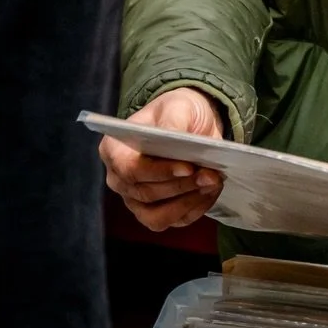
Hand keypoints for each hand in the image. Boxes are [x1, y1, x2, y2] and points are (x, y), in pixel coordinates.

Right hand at [98, 87, 225, 230]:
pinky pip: (174, 221)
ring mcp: (135, 201)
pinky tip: (211, 192)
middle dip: (181, 186)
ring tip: (213, 183)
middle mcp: (119, 180)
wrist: (191, 124)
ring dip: (188, 202)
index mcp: (114, 150)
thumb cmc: (177, 112)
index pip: (130, 169)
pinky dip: (195, 209)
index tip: (188, 167)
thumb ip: (173, 121)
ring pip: (157, 216)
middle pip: (146, 194)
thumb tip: (175, 138)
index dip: (159, 171)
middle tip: (211, 175)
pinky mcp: (156, 214)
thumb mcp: (177, 106)